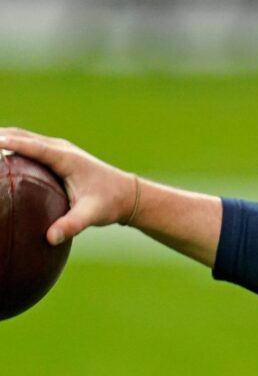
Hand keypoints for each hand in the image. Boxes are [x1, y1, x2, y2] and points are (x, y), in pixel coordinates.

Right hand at [0, 127, 136, 244]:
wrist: (127, 194)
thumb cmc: (110, 203)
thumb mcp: (92, 215)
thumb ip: (72, 225)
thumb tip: (50, 238)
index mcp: (65, 157)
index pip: (31, 146)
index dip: (9, 142)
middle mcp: (59, 149)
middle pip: (21, 137)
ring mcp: (57, 150)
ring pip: (22, 138)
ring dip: (2, 139)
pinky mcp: (55, 157)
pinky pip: (27, 147)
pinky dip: (9, 147)